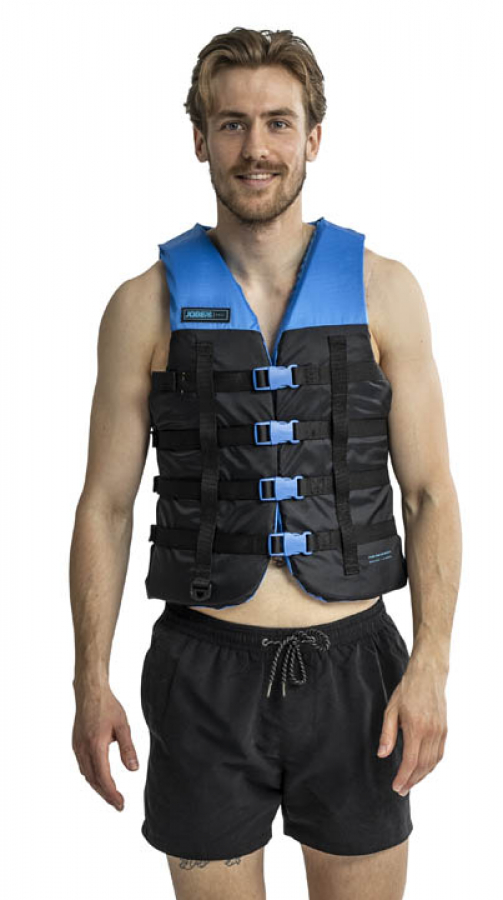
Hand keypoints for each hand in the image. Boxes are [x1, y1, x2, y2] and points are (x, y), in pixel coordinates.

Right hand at [72, 682, 138, 810]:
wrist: (90, 692)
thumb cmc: (108, 706)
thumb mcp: (122, 726)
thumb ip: (128, 748)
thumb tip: (133, 770)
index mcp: (95, 746)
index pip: (103, 777)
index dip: (112, 793)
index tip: (121, 804)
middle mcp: (83, 749)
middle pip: (93, 780)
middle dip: (106, 794)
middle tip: (118, 804)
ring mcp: (77, 747)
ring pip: (86, 774)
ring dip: (98, 786)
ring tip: (111, 794)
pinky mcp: (76, 743)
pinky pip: (83, 766)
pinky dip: (92, 776)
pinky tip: (100, 777)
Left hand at [376, 653, 447, 795]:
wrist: (428, 675)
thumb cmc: (407, 690)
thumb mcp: (391, 709)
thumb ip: (388, 734)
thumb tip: (382, 755)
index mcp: (416, 728)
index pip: (411, 761)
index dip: (403, 777)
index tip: (396, 787)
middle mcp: (431, 732)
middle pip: (422, 765)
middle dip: (411, 781)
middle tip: (401, 790)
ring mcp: (440, 732)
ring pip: (433, 762)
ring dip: (422, 776)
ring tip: (410, 783)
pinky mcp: (444, 730)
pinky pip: (439, 754)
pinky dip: (431, 765)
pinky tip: (423, 769)